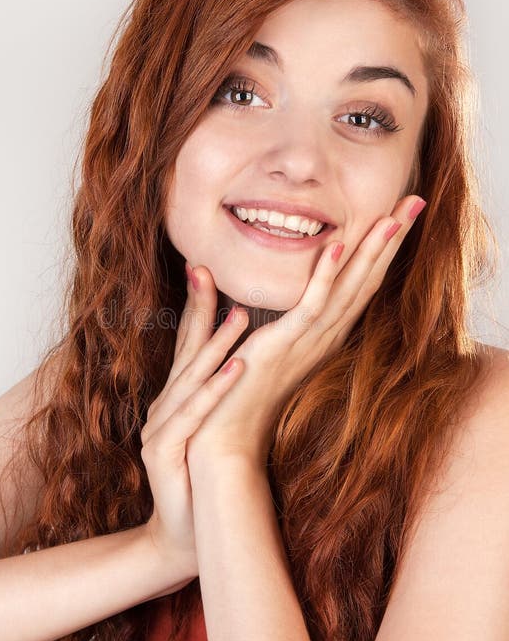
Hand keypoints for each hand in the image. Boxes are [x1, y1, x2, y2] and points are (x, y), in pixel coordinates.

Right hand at [140, 263, 249, 578]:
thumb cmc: (205, 479)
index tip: (204, 267)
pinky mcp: (163, 453)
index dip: (197, 306)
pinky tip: (238, 368)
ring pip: (189, 379)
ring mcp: (159, 428)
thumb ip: (222, 395)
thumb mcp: (215, 430)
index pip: (189, 344)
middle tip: (207, 269)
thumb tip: (249, 358)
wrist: (187, 533)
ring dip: (214, 346)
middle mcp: (165, 407)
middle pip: (184, 351)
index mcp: (179, 399)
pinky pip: (191, 415)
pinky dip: (214, 390)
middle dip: (198, 309)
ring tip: (238, 315)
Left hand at [185, 195, 426, 477]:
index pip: (357, 283)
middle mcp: (322, 335)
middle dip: (391, 240)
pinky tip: (338, 244)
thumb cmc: (232, 395)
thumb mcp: (241, 345)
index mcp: (318, 334)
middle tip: (416, 201)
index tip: (398, 214)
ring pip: (349, 287)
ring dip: (373, 249)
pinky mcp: (284, 345)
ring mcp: (307, 340)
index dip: (380, 249)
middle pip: (365, 279)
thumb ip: (242, 314)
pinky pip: (312, 305)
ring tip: (396, 214)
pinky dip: (326, 275)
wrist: (224, 439)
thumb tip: (237, 293)